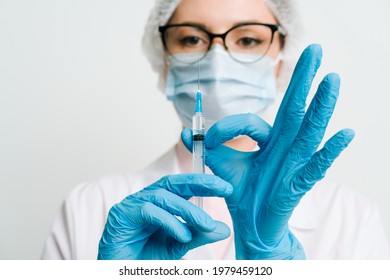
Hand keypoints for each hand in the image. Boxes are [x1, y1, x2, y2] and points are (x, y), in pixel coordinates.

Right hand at [98, 174, 232, 258]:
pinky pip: (148, 211)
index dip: (203, 183)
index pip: (182, 187)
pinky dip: (169, 222)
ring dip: (188, 210)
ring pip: (163, 197)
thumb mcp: (178, 246)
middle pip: (173, 183)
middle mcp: (145, 199)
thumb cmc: (145, 260)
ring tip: (206, 224)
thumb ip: (198, 235)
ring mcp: (131, 205)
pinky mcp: (121, 215)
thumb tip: (224, 229)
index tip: (226, 188)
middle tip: (223, 189)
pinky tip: (182, 235)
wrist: (121, 274)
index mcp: (159, 203)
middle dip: (199, 183)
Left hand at [182, 44, 354, 258]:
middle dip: (303, 80)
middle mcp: (284, 146)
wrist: (249, 224)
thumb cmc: (242, 193)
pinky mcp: (299, 183)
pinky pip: (317, 166)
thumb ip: (209, 147)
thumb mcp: (222, 165)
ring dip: (321, 106)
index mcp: (268, 141)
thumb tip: (188, 132)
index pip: (252, 122)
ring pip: (310, 131)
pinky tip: (345, 133)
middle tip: (315, 49)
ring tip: (332, 80)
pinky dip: (331, 151)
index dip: (229, 127)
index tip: (210, 140)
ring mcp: (294, 163)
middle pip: (295, 109)